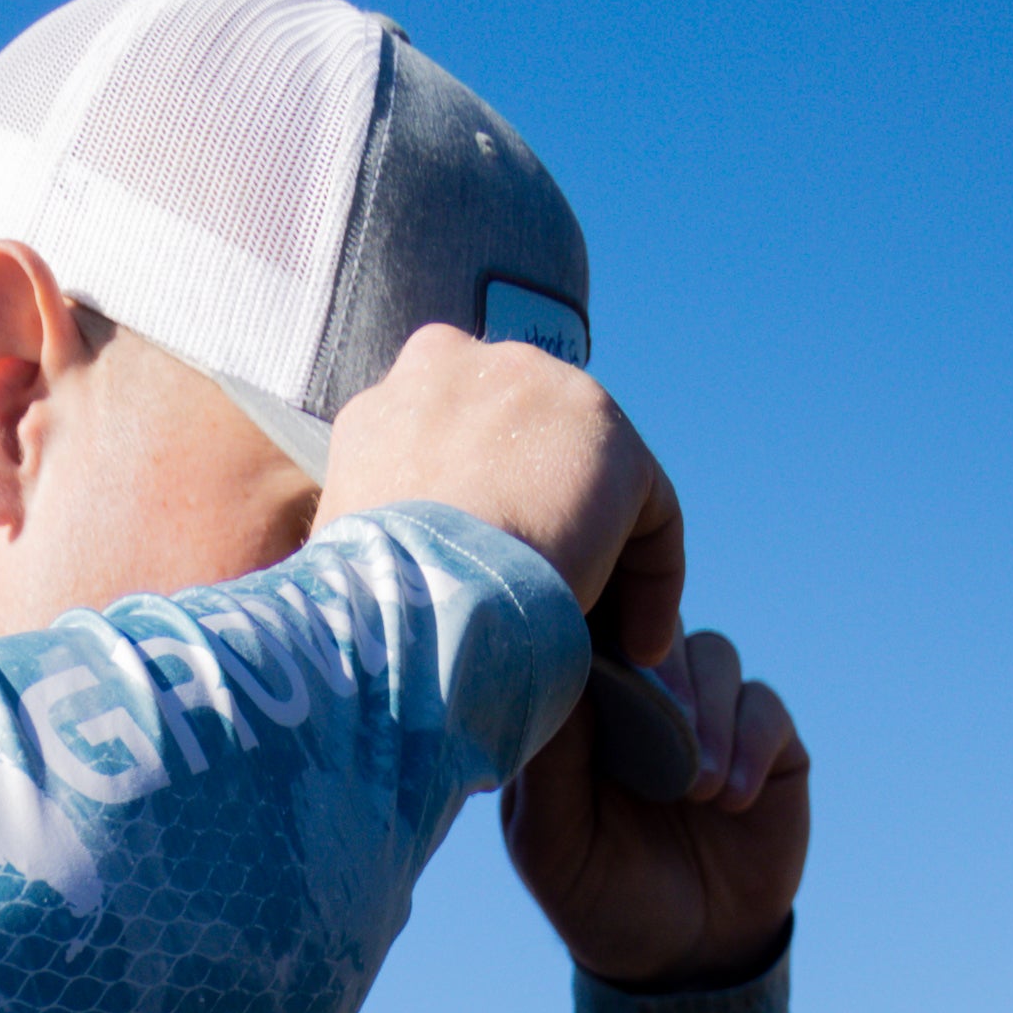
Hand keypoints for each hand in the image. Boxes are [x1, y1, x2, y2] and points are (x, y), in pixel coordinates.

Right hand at [315, 326, 680, 665]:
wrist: (406, 602)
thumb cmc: (370, 612)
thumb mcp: (358, 560)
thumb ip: (398, 538)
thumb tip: (423, 585)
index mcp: (388, 403)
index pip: (457, 444)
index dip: (485, 522)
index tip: (494, 593)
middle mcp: (453, 364)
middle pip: (528, 447)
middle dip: (550, 526)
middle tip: (557, 612)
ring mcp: (531, 381)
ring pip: (590, 478)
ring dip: (606, 561)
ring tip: (608, 646)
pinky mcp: (601, 426)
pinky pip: (649, 507)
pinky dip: (654, 580)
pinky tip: (638, 648)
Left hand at [502, 627, 810, 993]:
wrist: (684, 961)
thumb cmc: (601, 901)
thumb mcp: (553, 846)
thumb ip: (548, 765)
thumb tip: (556, 668)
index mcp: (584, 709)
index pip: (591, 631)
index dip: (600, 625)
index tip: (603, 663)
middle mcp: (647, 697)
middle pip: (659, 628)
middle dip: (662, 677)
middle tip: (668, 741)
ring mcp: (708, 714)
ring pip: (714, 656)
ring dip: (709, 716)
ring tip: (699, 790)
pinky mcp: (765, 741)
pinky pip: (763, 706)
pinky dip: (751, 744)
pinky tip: (734, 799)